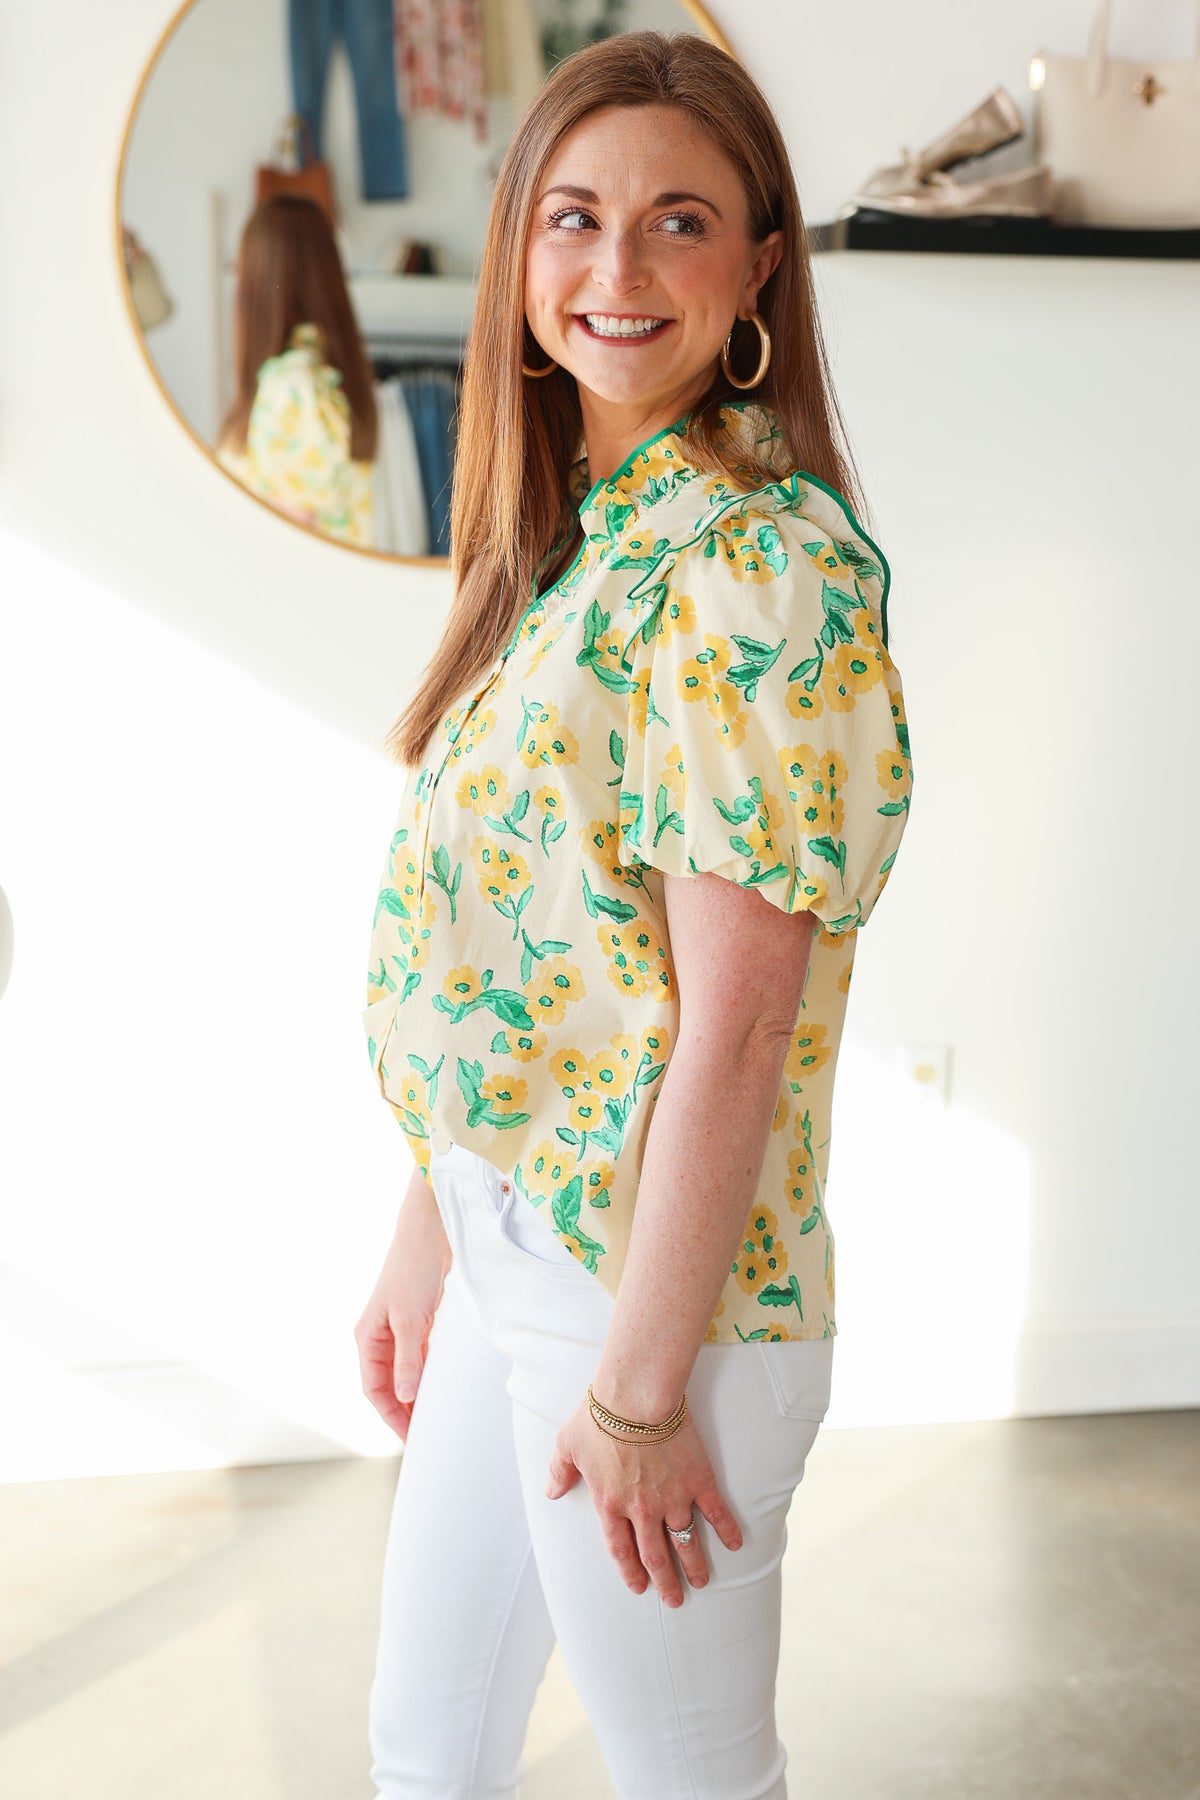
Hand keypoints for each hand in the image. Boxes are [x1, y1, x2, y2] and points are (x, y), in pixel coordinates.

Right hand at [355, 1171, 451, 1441]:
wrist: (432, 1227)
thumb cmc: (414, 1267)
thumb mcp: (410, 1317)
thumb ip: (408, 1359)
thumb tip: (405, 1396)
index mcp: (368, 1337)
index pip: (374, 1389)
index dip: (391, 1416)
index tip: (411, 1438)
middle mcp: (381, 1335)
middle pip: (388, 1385)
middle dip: (403, 1410)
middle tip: (426, 1435)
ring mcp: (401, 1327)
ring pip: (405, 1372)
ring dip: (417, 1394)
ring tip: (435, 1418)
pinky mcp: (421, 1319)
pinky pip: (421, 1356)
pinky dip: (429, 1374)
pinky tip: (443, 1385)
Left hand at [545, 1396, 743, 1605]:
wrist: (636, 1396)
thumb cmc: (599, 1417)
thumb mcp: (568, 1444)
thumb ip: (559, 1472)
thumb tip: (551, 1492)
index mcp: (610, 1504)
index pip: (621, 1549)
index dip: (630, 1571)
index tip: (639, 1586)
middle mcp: (642, 1509)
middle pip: (655, 1556)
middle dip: (664, 1582)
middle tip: (674, 1599)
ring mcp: (673, 1497)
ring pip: (685, 1542)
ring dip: (693, 1565)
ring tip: (700, 1582)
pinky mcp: (698, 1480)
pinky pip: (716, 1512)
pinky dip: (727, 1530)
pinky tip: (736, 1545)